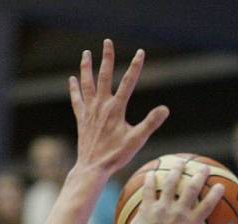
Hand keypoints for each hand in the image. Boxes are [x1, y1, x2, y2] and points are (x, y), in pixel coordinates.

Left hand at [69, 39, 169, 175]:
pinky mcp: (82, 120)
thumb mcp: (137, 140)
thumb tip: (165, 109)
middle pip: (104, 76)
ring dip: (86, 68)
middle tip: (107, 42)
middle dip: (107, 58)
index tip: (140, 52)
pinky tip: (72, 79)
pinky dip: (74, 89)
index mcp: (116, 109)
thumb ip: (150, 123)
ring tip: (86, 53)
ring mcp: (90, 112)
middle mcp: (101, 106)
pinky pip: (77, 100)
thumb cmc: (115, 156)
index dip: (135, 66)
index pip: (128, 82)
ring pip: (87, 84)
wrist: (92, 168)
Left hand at [123, 158, 223, 223]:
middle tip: (204, 167)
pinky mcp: (147, 208)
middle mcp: (178, 212)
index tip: (220, 186)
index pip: (207, 206)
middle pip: (192, 188)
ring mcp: (162, 208)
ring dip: (176, 171)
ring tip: (180, 162)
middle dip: (199, 175)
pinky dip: (149, 181)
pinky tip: (151, 173)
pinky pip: (148, 190)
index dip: (215, 194)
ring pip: (170, 184)